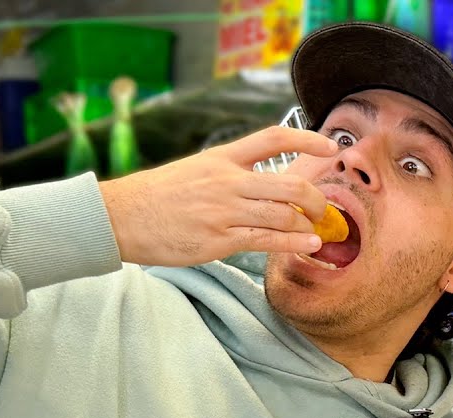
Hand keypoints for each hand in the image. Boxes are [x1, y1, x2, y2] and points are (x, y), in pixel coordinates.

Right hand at [100, 126, 339, 266]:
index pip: (273, 138)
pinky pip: (268, 241)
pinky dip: (295, 243)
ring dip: (308, 225)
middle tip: (323, 210)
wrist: (121, 217)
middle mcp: (227, 181)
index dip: (307, 140)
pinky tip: (308, 245)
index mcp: (223, 158)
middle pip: (290, 184)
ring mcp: (224, 211)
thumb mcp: (197, 169)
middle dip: (317, 200)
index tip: (331, 147)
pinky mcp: (219, 239)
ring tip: (317, 231)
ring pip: (284, 215)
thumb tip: (269, 184)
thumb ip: (232, 172)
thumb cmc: (160, 195)